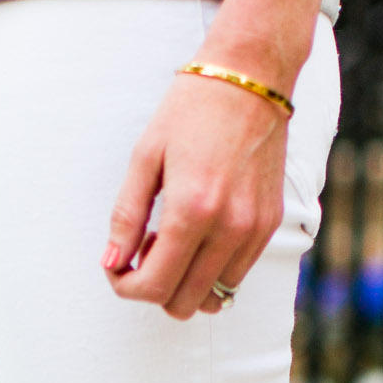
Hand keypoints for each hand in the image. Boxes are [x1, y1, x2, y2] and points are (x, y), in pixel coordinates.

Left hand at [103, 73, 289, 320]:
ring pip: (214, 298)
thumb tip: (112, 263)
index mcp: (192, 210)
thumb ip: (126, 216)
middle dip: (154, 288)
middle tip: (146, 248)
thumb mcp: (145, 157)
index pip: (154, 286)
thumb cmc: (192, 109)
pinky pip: (237, 275)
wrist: (251, 79)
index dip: (126, 287)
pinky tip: (200, 233)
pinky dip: (212, 269)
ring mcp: (254, 231)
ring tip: (175, 239)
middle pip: (184, 304)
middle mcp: (229, 228)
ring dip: (186, 282)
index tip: (118, 267)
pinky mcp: (270, 225)